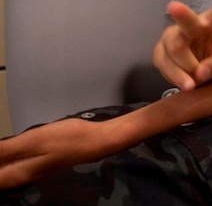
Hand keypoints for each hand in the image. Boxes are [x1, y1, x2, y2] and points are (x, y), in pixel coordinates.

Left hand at [0, 117, 117, 189]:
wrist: (96, 140)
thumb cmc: (67, 139)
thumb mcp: (33, 140)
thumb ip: (5, 150)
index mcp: (14, 175)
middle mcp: (17, 178)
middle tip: (1, 147)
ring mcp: (26, 171)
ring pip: (0, 172)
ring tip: (2, 148)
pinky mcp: (32, 163)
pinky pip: (8, 167)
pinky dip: (1, 159)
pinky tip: (3, 150)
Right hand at [153, 0, 211, 90]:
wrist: (201, 71)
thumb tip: (201, 72)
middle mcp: (193, 24)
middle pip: (186, 20)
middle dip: (180, 13)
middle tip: (174, 6)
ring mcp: (173, 35)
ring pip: (174, 48)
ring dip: (186, 68)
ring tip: (195, 82)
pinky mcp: (159, 50)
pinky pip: (163, 63)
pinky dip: (176, 77)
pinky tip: (186, 83)